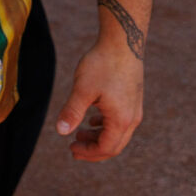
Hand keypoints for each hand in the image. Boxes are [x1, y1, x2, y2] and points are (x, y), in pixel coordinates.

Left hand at [55, 40, 143, 160]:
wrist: (123, 43)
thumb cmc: (102, 64)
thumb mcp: (83, 89)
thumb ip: (72, 111)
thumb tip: (61, 131)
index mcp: (121, 120)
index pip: (106, 147)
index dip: (88, 152)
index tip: (71, 149)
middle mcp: (132, 118)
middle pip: (114, 145)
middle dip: (93, 150)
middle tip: (73, 148)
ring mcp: (134, 109)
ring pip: (117, 133)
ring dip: (99, 137)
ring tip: (79, 133)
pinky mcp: (132, 99)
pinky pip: (120, 121)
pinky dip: (105, 125)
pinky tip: (92, 120)